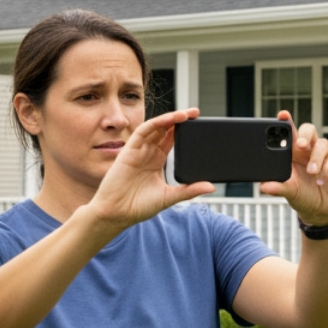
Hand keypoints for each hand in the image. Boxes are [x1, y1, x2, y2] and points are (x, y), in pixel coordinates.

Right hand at [88, 108, 214, 229]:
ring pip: (155, 128)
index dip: (184, 130)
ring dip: (170, 118)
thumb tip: (211, 187)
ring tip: (186, 114)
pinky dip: (156, 123)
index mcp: (157, 161)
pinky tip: (168, 119)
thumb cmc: (138, 206)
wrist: (116, 214)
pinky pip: (142, 132)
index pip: (172, 139)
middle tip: (196, 113)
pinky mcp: (128, 151)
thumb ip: (189, 190)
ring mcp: (138, 151)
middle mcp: (148, 153)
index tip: (199, 124)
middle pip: (165, 130)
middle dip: (180, 120)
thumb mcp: (169, 196)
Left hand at [259, 110, 327, 225]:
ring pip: (323, 144)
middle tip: (301, 145)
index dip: (286, 121)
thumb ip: (277, 188)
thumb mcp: (288, 192)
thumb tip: (263, 187)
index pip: (290, 133)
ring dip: (316, 158)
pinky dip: (327, 168)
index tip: (282, 115)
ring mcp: (324, 155)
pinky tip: (321, 180)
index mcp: (293, 152)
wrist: (320, 211)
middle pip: (309, 129)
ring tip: (312, 173)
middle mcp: (309, 150)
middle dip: (306, 135)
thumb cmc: (301, 196)